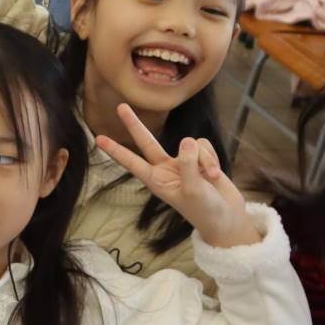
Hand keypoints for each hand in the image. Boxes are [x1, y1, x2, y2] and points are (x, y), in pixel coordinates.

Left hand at [95, 103, 255, 247]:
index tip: (98, 139)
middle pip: (147, 141)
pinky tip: (216, 174)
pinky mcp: (200, 157)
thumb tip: (186, 140)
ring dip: (204, 159)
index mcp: (156, 181)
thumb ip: (188, 165)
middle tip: (120, 106)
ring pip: (190, 144)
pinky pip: (204, 145)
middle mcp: (166, 169)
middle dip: (135, 124)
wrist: (227, 217)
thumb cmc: (205, 210)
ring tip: (210, 178)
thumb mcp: (193, 190)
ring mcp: (183, 162)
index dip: (116, 151)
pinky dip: (212, 157)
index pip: (132, 162)